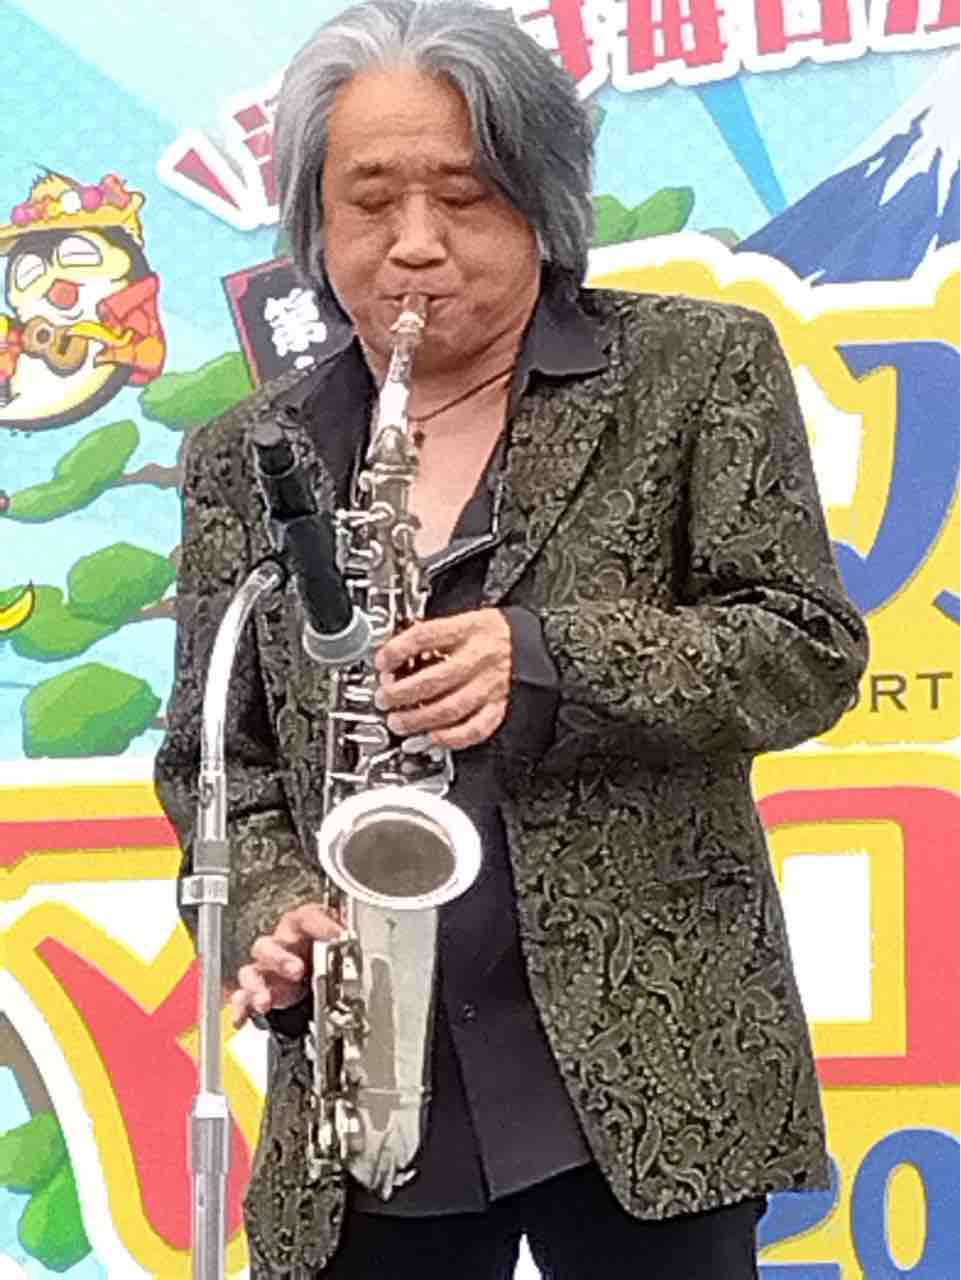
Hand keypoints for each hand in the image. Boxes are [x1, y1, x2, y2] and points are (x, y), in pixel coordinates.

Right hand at [230, 902, 343, 1028]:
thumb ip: (345, 941)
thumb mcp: (336, 941)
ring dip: (256, 987)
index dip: (322, 925)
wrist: (311, 973)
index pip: (307, 917)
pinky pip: (242, 998)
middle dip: (280, 959)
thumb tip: (358, 945)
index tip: (338, 936)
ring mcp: (266, 968)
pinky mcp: (259, 990)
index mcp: (300, 927)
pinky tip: (242, 1019)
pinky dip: (241, 1008)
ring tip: (265, 1002)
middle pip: (269, 946)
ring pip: (251, 972)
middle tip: (296, 970)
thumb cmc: (320, 950)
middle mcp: (279, 945)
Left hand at [374, 608, 510, 748]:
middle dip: (400, 693)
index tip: (381, 662)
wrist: (533, 641)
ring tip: (398, 722)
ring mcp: (490, 685)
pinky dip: (450, 737)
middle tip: (384, 699)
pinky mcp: (499, 707)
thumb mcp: (465, 618)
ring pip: (449, 709)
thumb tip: (395, 655)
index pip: (424, 637)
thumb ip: (432, 636)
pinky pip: (474, 728)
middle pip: (433, 680)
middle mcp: (479, 658)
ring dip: (417, 719)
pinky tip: (432, 738)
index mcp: (468, 630)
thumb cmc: (494, 632)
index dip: (396, 651)